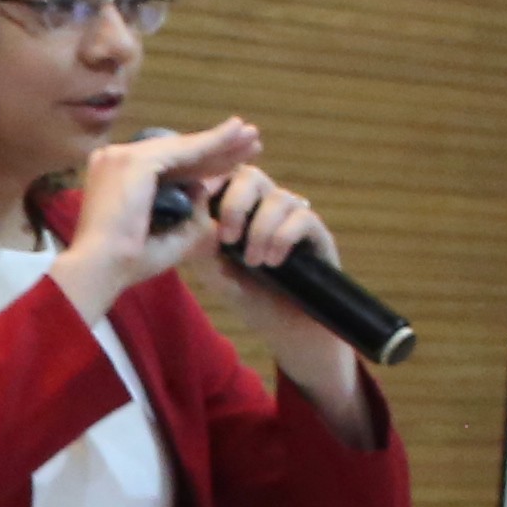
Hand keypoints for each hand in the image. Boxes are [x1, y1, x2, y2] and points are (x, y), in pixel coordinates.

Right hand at [61, 119, 264, 312]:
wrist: (100, 270)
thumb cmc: (125, 263)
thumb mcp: (165, 233)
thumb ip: (187, 212)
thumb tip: (206, 190)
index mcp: (114, 176)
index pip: (166, 166)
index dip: (201, 164)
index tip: (231, 163)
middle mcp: (113, 159)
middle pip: (176, 153)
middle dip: (215, 148)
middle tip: (249, 140)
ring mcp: (121, 157)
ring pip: (182, 148)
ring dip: (220, 141)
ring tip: (252, 135)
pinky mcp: (134, 161)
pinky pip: (182, 150)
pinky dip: (213, 143)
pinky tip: (237, 137)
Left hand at [166, 158, 359, 397]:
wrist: (287, 330)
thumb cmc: (250, 299)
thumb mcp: (217, 276)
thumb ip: (201, 247)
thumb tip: (190, 216)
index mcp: (238, 210)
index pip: (224, 176)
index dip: (212, 182)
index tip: (201, 204)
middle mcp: (265, 207)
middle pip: (251, 175)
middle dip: (235, 204)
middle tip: (228, 238)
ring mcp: (292, 218)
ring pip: (278, 197)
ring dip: (261, 230)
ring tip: (255, 262)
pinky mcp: (316, 234)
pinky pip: (302, 217)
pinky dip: (284, 237)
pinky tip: (274, 262)